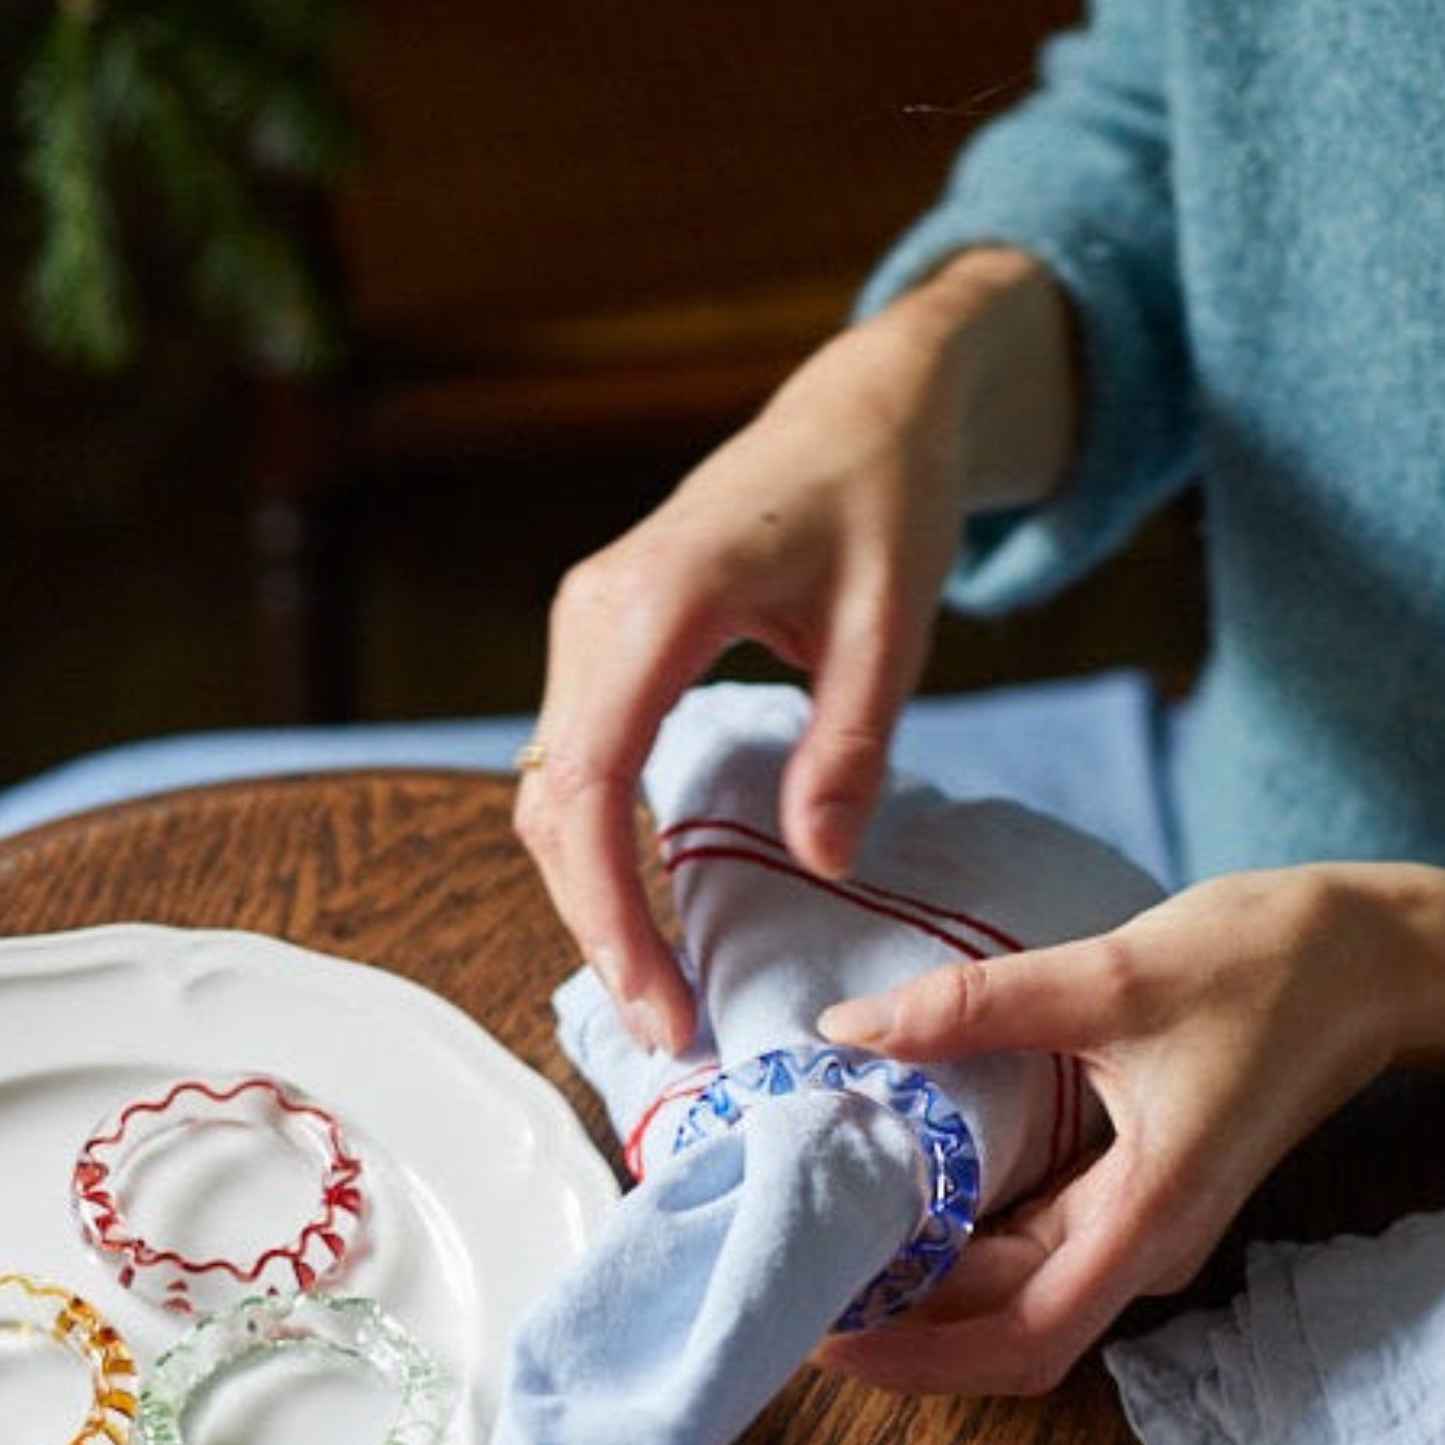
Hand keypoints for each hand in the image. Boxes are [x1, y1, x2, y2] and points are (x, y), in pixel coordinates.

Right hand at [515, 248, 1077, 1054]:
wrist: (861, 414)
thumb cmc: (884, 501)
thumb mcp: (894, 623)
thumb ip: (850, 743)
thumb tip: (817, 866)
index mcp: (656, 601)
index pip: (590, 782)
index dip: (610, 909)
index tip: (661, 1004)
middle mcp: (593, 613)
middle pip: (550, 802)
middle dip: (597, 926)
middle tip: (670, 1029)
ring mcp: (586, 626)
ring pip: (550, 790)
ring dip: (591, 895)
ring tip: (662, 991)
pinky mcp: (603, 644)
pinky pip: (575, 764)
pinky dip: (598, 849)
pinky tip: (648, 910)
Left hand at [812, 864, 1444, 1395]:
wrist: (1384, 954)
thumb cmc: (1272, 966)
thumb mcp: (1113, 975)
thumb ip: (974, 1008)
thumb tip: (848, 1030)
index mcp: (1149, 1219)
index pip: (1020, 1341)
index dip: (917, 1357)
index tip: (824, 1338)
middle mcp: (1146, 1242)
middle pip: (1006, 1327)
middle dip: (902, 1321)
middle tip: (795, 1277)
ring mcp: (1144, 1219)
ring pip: (1019, 1288)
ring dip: (930, 1284)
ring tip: (828, 1244)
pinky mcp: (1141, 1183)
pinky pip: (1040, 1239)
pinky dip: (967, 1237)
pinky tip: (904, 1198)